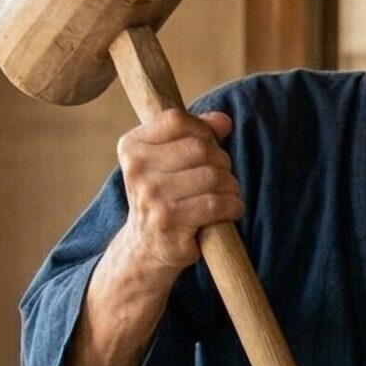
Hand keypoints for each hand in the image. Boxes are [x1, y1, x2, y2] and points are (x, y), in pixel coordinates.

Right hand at [116, 108, 240, 275]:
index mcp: (132, 147)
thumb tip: (223, 121)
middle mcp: (137, 170)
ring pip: (212, 176)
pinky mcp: (169, 222)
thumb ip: (196, 133)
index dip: (203, 130)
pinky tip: (230, 209)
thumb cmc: (166, 194)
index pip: (176, 120)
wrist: (147, 244)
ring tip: (226, 193)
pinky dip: (233, 205)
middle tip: (220, 176)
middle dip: (221, 161)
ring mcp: (151, 197)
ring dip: (230, 185)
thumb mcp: (172, 158)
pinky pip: (216, 204)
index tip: (208, 146)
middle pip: (200, 148)